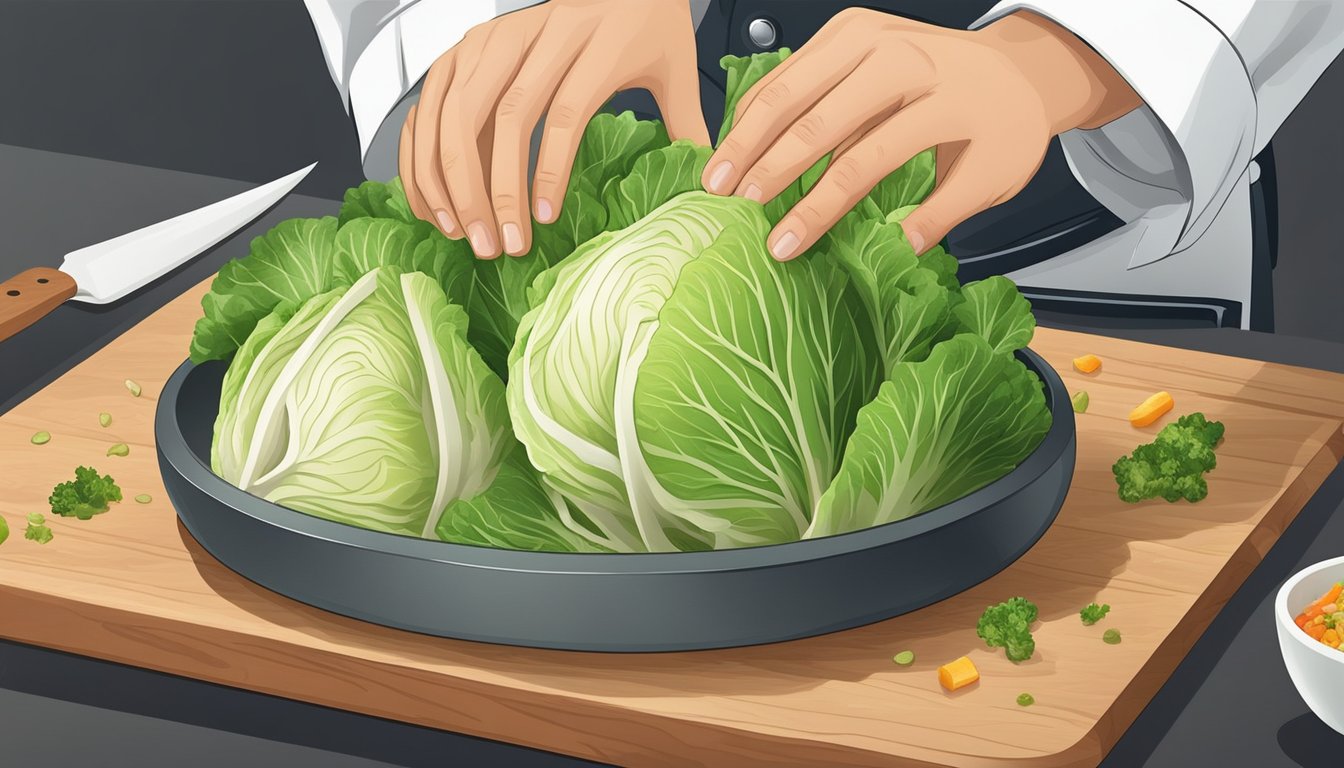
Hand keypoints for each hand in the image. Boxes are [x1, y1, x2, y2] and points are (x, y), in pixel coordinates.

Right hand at [401, 0, 708, 257]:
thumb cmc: (646, 22)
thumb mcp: (678, 69)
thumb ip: (689, 125)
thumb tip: (710, 182)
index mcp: (595, 42)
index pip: (565, 112)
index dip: (549, 170)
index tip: (543, 220)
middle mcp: (538, 35)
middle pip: (504, 117)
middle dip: (493, 188)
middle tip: (496, 244)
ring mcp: (493, 39)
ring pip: (457, 112)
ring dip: (451, 179)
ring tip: (461, 231)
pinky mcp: (465, 48)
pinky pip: (431, 105)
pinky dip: (423, 155)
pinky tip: (433, 200)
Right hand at [702, 9, 1141, 259]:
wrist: (1013, 70)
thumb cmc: (1001, 124)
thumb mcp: (992, 177)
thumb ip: (941, 216)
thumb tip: (895, 252)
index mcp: (941, 96)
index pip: (862, 163)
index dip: (817, 210)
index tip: (784, 244)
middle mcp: (900, 56)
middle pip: (815, 119)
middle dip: (767, 169)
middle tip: (733, 207)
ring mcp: (869, 35)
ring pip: (790, 86)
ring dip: (746, 134)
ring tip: (716, 177)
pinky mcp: (846, 29)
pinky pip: (788, 68)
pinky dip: (756, 105)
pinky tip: (735, 141)